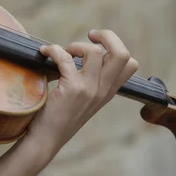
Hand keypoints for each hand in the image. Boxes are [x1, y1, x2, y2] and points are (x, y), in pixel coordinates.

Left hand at [27, 29, 138, 156]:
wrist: (45, 140)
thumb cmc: (58, 119)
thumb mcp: (82, 101)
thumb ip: (88, 83)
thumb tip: (77, 56)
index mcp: (107, 93)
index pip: (130, 64)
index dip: (115, 48)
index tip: (97, 46)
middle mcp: (103, 91)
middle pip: (122, 53)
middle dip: (107, 36)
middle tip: (90, 36)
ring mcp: (89, 90)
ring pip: (95, 51)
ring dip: (76, 45)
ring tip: (64, 52)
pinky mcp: (71, 89)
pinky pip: (65, 57)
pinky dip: (53, 50)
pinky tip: (44, 52)